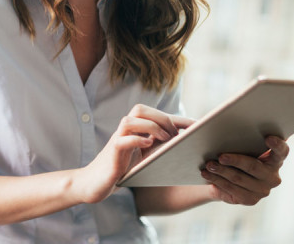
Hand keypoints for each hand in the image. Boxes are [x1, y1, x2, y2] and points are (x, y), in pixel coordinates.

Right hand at [73, 104, 193, 203]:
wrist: (95, 183)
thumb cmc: (122, 170)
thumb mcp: (144, 158)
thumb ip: (158, 148)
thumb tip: (185, 145)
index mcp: (134, 130)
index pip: (156, 115)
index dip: (178, 118)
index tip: (198, 125)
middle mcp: (125, 131)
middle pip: (140, 109)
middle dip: (162, 118)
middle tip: (175, 135)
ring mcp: (117, 140)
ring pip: (130, 120)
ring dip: (150, 126)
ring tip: (164, 139)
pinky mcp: (112, 153)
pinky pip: (122, 140)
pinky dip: (137, 140)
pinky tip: (148, 145)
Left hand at [201, 135, 288, 205]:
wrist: (228, 178)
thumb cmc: (237, 154)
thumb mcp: (242, 145)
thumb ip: (243, 137)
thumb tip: (221, 125)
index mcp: (276, 159)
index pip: (282, 151)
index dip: (277, 145)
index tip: (268, 137)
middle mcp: (273, 176)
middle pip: (253, 166)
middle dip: (235, 160)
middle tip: (221, 156)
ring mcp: (263, 190)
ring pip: (238, 178)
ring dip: (221, 171)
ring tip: (208, 164)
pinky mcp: (250, 199)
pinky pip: (231, 189)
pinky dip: (217, 180)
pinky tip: (206, 174)